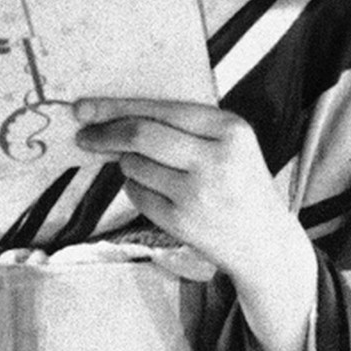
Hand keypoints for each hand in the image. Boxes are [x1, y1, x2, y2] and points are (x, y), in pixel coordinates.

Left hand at [73, 98, 295, 290]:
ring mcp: (197, 193)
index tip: (86, 109)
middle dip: (105, 134)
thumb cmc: (241, 185)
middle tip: (86, 136)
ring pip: (134, 166)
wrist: (264, 243)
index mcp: (229, 129)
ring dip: (127, 164)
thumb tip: (118, 115)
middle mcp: (214, 159)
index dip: (116, 108)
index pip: (160, 109)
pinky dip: (135, 188)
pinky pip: (136, 195)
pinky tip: (157, 192)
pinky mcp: (181, 221)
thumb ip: (186, 126)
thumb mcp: (230, 144)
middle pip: (140, 135)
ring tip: (149, 170)